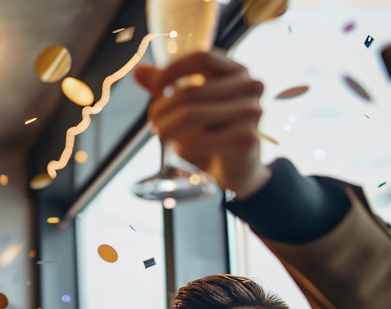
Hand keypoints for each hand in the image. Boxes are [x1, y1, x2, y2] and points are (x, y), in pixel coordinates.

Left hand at [135, 51, 270, 198]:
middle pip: (190, 92)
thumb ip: (168, 86)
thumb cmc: (213, 133)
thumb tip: (139, 71)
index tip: (155, 87)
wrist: (237, 169)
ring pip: (191, 114)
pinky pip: (198, 141)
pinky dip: (181, 148)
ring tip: (162, 138)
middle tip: (153, 126)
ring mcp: (251, 111)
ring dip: (167, 129)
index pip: (202, 57)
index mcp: (236, 71)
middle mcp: (250, 86)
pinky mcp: (246, 139)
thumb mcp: (190, 105)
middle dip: (161, 110)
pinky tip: (181, 151)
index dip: (173, 70)